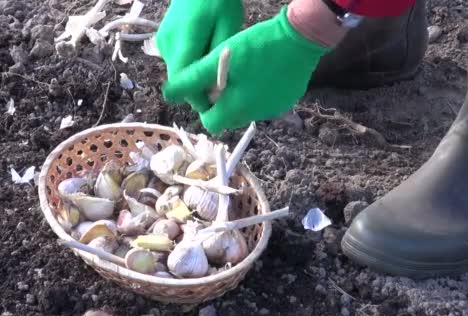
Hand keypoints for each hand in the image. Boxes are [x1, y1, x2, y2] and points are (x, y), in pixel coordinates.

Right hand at [156, 0, 243, 111]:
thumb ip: (221, 58)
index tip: (216, 102)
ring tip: (215, 69)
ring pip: (178, 74)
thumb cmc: (218, 0)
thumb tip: (216, 87)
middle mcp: (167, 46)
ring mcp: (162, 44)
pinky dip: (189, 67)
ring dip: (194, 78)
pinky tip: (204, 57)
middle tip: (221, 87)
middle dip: (198, 90)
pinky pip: (176, 63)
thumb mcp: (229, 26)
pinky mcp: (162, 41)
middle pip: (180, 81)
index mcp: (184, 41)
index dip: (197, 98)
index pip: (183, 82)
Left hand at [162, 7, 330, 133]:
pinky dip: (259, 94)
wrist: (299, 38)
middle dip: (222, 104)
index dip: (205, 107)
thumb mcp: (218, 59)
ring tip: (244, 73)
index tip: (207, 89)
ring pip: (247, 111)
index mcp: (236, 108)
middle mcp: (255, 115)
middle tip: (225, 79)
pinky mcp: (286, 102)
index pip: (210, 123)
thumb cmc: (255, 46)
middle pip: (229, 119)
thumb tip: (168, 94)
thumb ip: (192, 79)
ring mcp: (273, 110)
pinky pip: (265, 104)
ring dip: (241, 99)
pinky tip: (262, 74)